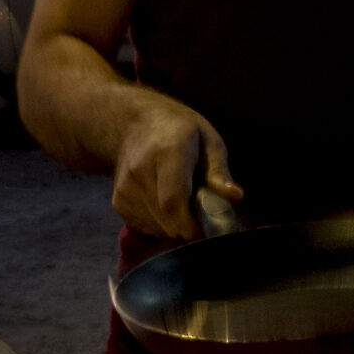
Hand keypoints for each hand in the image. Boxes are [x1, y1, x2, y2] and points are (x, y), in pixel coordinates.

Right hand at [109, 92, 239, 240]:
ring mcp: (125, 189)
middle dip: (190, 227)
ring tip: (182, 200)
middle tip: (201, 211)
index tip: (208, 229)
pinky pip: (146, 228)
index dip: (192, 225)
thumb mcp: (208, 141)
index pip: (174, 201)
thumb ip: (219, 171)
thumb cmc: (180, 131)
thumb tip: (235, 197)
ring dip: (175, 225)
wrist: (135, 124)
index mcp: (167, 152)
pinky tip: (164, 203)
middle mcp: (140, 172)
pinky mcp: (118, 203)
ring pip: (158, 229)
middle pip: (167, 220)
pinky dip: (161, 224)